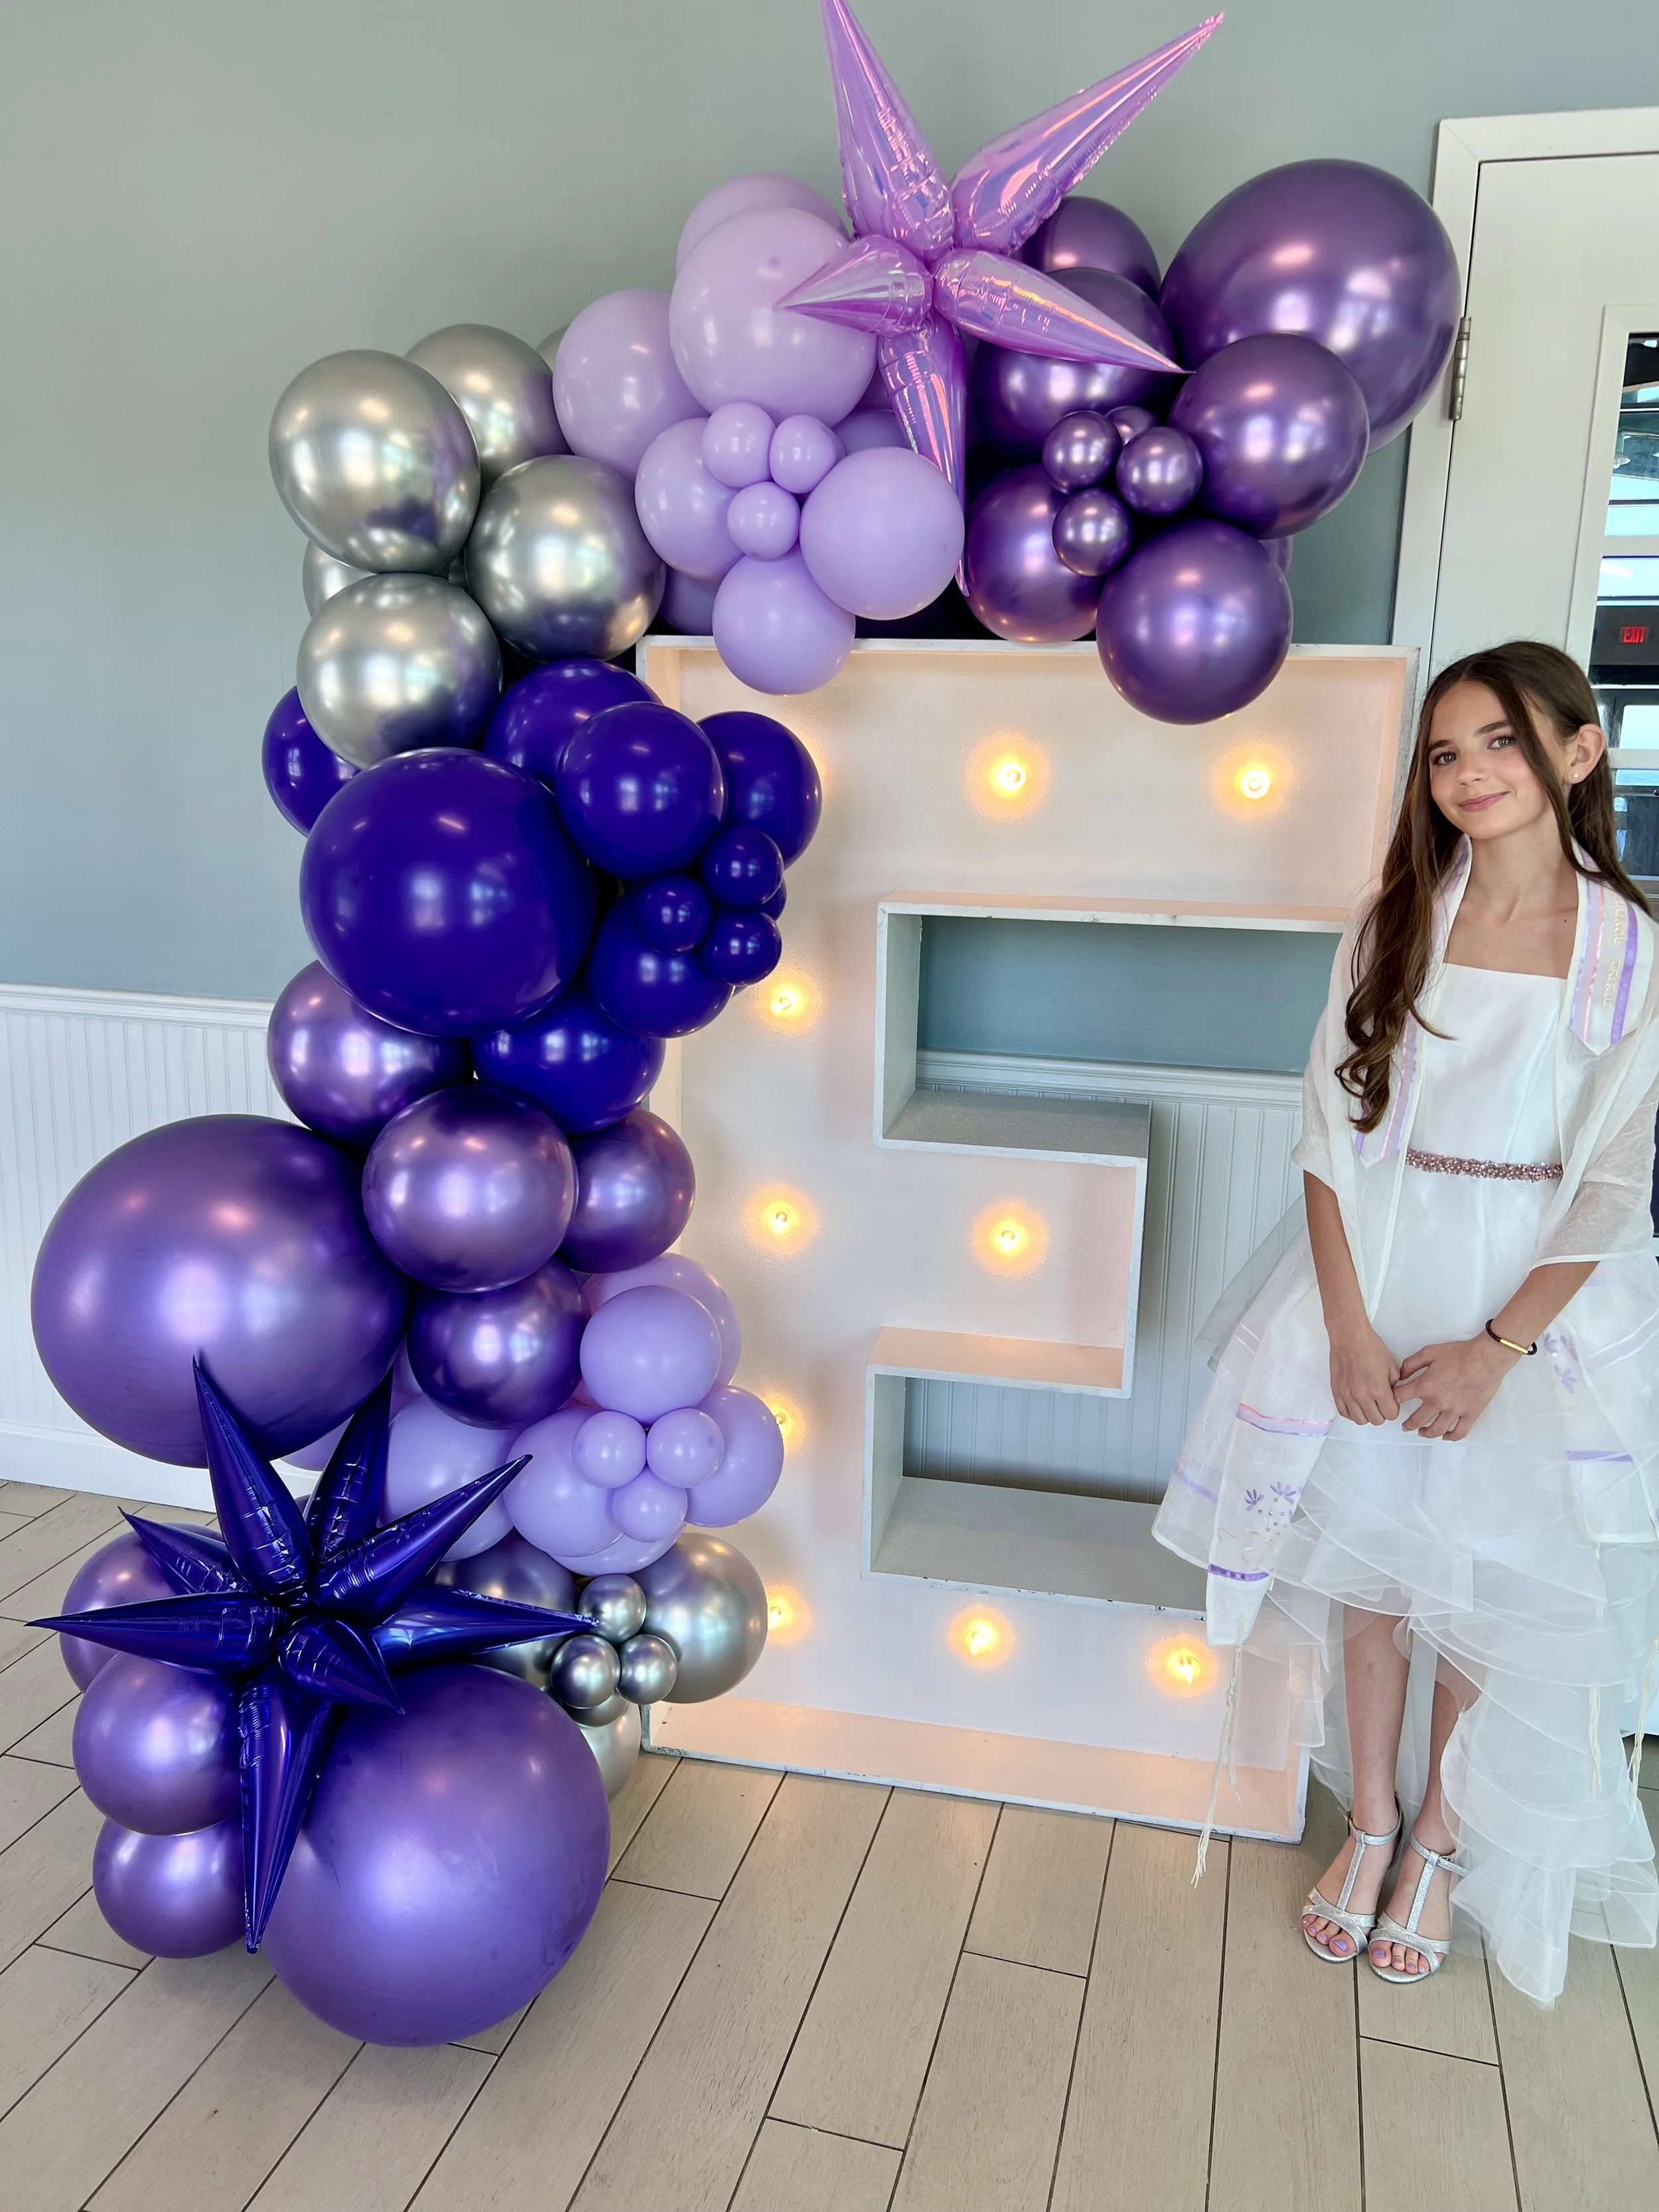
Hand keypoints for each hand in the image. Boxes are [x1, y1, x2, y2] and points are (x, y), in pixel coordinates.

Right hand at [1328, 1323, 1400, 1425]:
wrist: (1349, 1337)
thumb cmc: (1370, 1347)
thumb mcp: (1391, 1365)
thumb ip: (1394, 1385)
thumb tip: (1392, 1396)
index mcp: (1378, 1389)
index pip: (1390, 1414)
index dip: (1393, 1409)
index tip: (1391, 1402)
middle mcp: (1362, 1396)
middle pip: (1376, 1420)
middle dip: (1382, 1413)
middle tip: (1381, 1402)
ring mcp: (1347, 1395)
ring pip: (1360, 1420)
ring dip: (1367, 1415)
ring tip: (1369, 1404)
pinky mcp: (1337, 1392)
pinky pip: (1344, 1413)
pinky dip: (1352, 1412)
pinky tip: (1357, 1404)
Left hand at [1394, 1333, 1516, 1440]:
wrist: (1486, 1358)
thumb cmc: (1458, 1353)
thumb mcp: (1429, 1352)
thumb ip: (1411, 1363)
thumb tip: (1400, 1375)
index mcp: (1425, 1386)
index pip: (1400, 1398)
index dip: (1393, 1400)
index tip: (1392, 1403)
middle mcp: (1437, 1402)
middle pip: (1416, 1420)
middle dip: (1407, 1424)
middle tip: (1404, 1426)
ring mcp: (1454, 1411)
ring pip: (1436, 1430)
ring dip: (1425, 1433)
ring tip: (1421, 1432)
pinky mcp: (1470, 1414)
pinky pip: (1459, 1432)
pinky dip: (1450, 1437)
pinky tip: (1445, 1435)